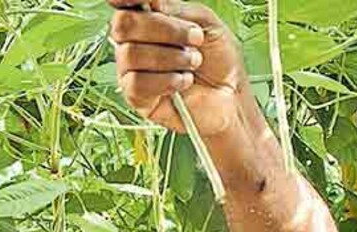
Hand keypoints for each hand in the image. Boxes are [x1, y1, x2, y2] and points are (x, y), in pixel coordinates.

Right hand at [108, 0, 247, 136]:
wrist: (232, 98)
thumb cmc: (221, 63)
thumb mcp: (207, 23)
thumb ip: (178, 9)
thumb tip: (152, 3)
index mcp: (149, 20)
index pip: (124, 4)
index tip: (145, 0)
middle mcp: (135, 43)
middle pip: (123, 25)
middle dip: (164, 29)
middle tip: (194, 39)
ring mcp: (132, 71)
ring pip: (131, 54)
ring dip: (171, 57)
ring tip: (194, 63)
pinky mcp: (137, 98)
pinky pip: (136, 83)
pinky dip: (166, 80)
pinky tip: (184, 82)